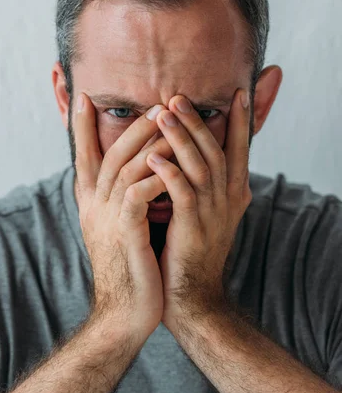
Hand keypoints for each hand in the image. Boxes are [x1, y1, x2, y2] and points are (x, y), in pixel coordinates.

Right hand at [75, 93, 174, 340]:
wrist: (124, 314)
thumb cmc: (128, 270)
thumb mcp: (118, 231)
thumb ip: (121, 203)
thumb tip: (135, 178)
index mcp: (92, 205)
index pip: (84, 158)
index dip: (81, 128)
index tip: (83, 98)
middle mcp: (95, 207)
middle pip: (110, 155)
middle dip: (132, 128)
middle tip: (157, 104)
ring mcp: (108, 219)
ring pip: (125, 168)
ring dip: (149, 143)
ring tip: (170, 121)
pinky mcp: (125, 233)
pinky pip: (139, 195)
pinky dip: (156, 176)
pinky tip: (174, 164)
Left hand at [145, 88, 251, 329]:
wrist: (192, 298)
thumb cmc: (191, 253)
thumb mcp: (204, 215)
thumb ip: (202, 186)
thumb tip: (191, 157)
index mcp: (232, 195)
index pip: (238, 151)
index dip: (239, 123)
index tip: (237, 94)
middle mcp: (227, 201)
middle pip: (216, 151)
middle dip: (198, 122)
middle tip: (178, 96)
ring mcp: (212, 216)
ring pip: (201, 167)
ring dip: (181, 139)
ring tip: (163, 113)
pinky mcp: (193, 229)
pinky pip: (183, 195)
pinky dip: (169, 174)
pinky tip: (152, 157)